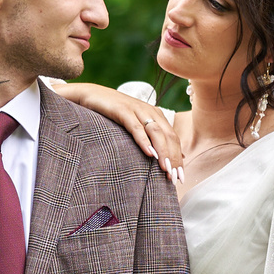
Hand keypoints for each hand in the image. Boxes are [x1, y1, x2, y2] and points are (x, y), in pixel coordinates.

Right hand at [52, 80, 181, 184]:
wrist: (93, 94)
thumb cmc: (114, 114)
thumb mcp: (137, 125)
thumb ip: (151, 138)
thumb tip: (165, 157)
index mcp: (157, 116)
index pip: (174, 139)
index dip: (178, 158)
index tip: (180, 178)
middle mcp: (151, 112)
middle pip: (169, 137)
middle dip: (173, 159)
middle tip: (176, 179)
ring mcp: (138, 110)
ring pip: (157, 133)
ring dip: (163, 152)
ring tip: (166, 169)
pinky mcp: (123, 111)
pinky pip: (136, 127)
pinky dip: (144, 141)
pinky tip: (149, 154)